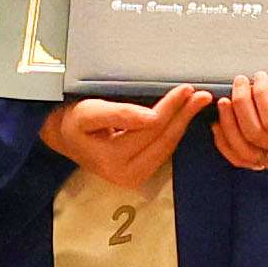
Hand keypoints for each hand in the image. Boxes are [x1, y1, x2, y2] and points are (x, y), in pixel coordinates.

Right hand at [45, 91, 208, 193]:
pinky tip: (184, 116)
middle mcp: (126, 175)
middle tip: (203, 95)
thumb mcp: (90, 112)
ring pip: (167, 146)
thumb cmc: (74, 122)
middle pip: (164, 140)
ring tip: (198, 102)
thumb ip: (120, 114)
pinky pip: (163, 150)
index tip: (187, 89)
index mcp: (113, 161)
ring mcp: (135, 177)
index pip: (151, 129)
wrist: (64, 137)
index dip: (171, 108)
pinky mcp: (140, 173)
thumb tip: (153, 117)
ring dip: (183, 123)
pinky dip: (175, 131)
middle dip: (184, 115)